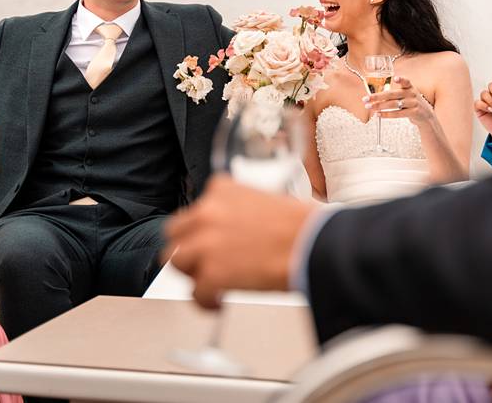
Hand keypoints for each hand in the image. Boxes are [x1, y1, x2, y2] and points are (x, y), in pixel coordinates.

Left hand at [164, 176, 316, 308]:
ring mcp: (206, 244)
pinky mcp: (212, 274)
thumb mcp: (266, 199)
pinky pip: (196, 293)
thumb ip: (241, 209)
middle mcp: (207, 213)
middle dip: (189, 247)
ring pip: (176, 261)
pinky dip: (206, 301)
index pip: (195, 208)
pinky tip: (219, 302)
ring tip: (209, 282)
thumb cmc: (302, 224)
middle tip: (204, 260)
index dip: (202, 228)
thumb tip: (238, 228)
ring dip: (192, 272)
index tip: (212, 238)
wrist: (315, 243)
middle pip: (176, 233)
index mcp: (221, 190)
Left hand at [363, 75, 433, 126]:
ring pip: (393, 105)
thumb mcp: (408, 95)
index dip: (401, 80)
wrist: (426, 116)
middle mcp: (412, 94)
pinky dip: (386, 114)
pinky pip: (398, 114)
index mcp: (410, 88)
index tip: (395, 78)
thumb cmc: (412, 104)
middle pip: (392, 95)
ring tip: (369, 107)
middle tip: (366, 98)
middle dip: (377, 96)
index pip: (406, 82)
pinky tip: (378, 114)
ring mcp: (413, 104)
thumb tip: (375, 97)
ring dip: (379, 106)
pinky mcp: (414, 113)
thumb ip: (395, 94)